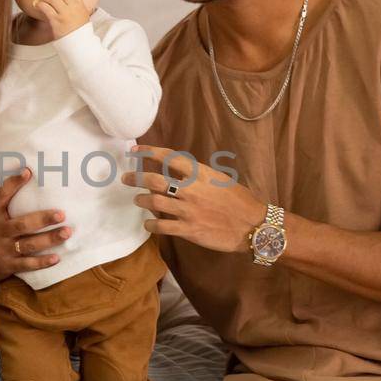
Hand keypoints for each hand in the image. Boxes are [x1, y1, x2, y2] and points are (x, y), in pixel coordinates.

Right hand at [0, 167, 72, 282]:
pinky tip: (57, 258)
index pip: (2, 196)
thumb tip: (26, 172)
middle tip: (62, 214)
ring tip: (67, 232)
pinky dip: (42, 262)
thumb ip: (6, 199)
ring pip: (29, 244)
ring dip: (49, 239)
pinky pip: (28, 264)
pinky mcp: (8, 265)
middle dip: (43, 219)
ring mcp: (4, 249)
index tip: (28, 172)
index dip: (14, 184)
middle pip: (23, 224)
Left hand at [32, 0, 90, 39]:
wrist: (79, 44)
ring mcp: (64, 14)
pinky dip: (40, 5)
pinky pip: (46, 8)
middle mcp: (73, 8)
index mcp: (80, 6)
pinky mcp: (56, 20)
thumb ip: (77, 4)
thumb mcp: (83, 14)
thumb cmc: (79, 31)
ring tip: (42, 1)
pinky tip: (38, 6)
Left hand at [121, 144, 264, 253]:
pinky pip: (161, 226)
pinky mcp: (188, 230)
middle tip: (125, 178)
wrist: (254, 225)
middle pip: (153, 180)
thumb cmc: (241, 201)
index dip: (149, 152)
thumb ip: (200, 176)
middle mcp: (191, 190)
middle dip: (135, 177)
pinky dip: (150, 224)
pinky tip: (148, 223)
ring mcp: (188, 210)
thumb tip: (181, 173)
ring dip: (141, 200)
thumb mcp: (221, 179)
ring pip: (153, 202)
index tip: (135, 151)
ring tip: (138, 199)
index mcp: (200, 174)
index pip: (169, 157)